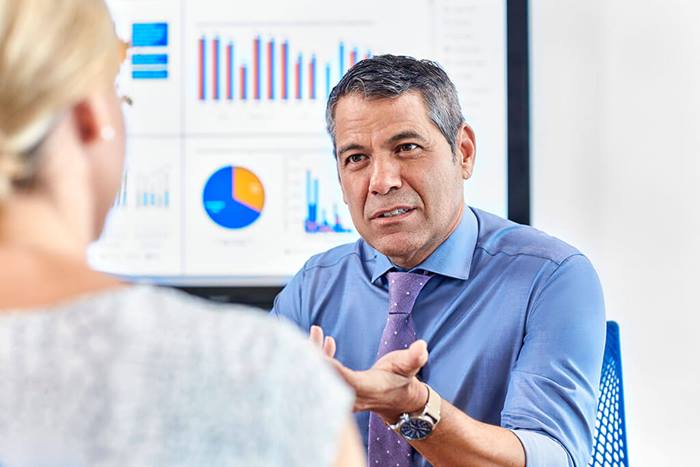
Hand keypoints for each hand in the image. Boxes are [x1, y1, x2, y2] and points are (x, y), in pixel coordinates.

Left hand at [309, 326, 428, 422]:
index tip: (319, 356)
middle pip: (326, 380)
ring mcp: (343, 393)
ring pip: (322, 377)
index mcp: (367, 388)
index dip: (333, 370)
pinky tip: (326, 339)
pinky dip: (321, 357)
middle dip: (314, 361)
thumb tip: (422, 346)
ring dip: (315, 355)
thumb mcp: (410, 367)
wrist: (400, 399)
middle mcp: (351, 394)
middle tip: (305, 340)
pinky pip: (324, 374)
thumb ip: (414, 358)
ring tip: (316, 330)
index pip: (346, 380)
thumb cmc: (403, 379)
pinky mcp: (339, 387)